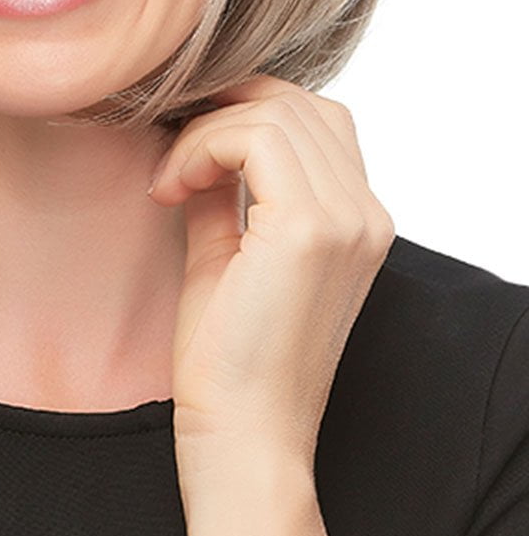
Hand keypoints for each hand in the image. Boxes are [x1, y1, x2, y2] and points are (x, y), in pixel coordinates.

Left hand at [148, 75, 393, 495]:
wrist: (243, 433)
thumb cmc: (231, 356)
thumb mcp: (228, 247)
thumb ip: (225, 186)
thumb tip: (196, 134)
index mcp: (358, 218)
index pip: (313, 116)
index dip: (243, 109)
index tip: (186, 140)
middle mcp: (366, 212)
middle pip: (295, 102)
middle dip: (222, 109)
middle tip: (170, 150)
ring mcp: (347, 218)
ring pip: (273, 111)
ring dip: (204, 132)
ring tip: (170, 182)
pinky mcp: (311, 228)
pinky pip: (254, 137)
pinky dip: (202, 146)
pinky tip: (172, 187)